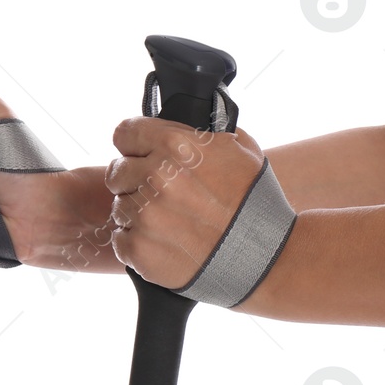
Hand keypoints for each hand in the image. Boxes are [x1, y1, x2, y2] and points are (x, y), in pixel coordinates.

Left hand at [106, 117, 265, 287]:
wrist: (267, 258)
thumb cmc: (257, 204)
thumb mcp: (240, 150)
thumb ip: (202, 134)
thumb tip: (180, 127)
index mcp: (176, 145)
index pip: (125, 134)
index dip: (134, 145)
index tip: (142, 155)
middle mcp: (155, 177)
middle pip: (117, 171)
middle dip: (135, 180)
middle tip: (163, 195)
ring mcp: (145, 215)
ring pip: (120, 206)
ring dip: (138, 213)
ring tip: (172, 223)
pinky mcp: (139, 249)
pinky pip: (121, 239)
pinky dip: (138, 242)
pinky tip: (167, 243)